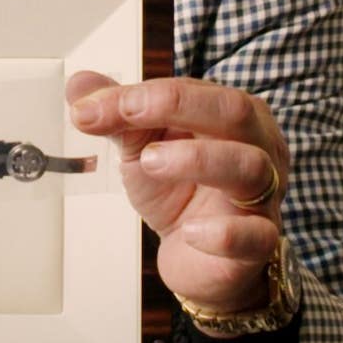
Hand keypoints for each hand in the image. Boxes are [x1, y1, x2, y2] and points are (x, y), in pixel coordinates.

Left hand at [67, 72, 287, 314]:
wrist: (197, 256)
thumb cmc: (180, 190)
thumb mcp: (141, 145)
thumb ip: (115, 114)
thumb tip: (79, 86)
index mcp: (231, 115)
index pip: (192, 89)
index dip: (144, 93)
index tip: (94, 106)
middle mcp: (258, 148)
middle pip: (235, 112)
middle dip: (178, 105)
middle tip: (129, 114)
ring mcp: (262, 196)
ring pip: (248, 166)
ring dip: (196, 159)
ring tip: (150, 162)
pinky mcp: (259, 243)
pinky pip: (255, 234)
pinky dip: (223, 233)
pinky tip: (191, 232)